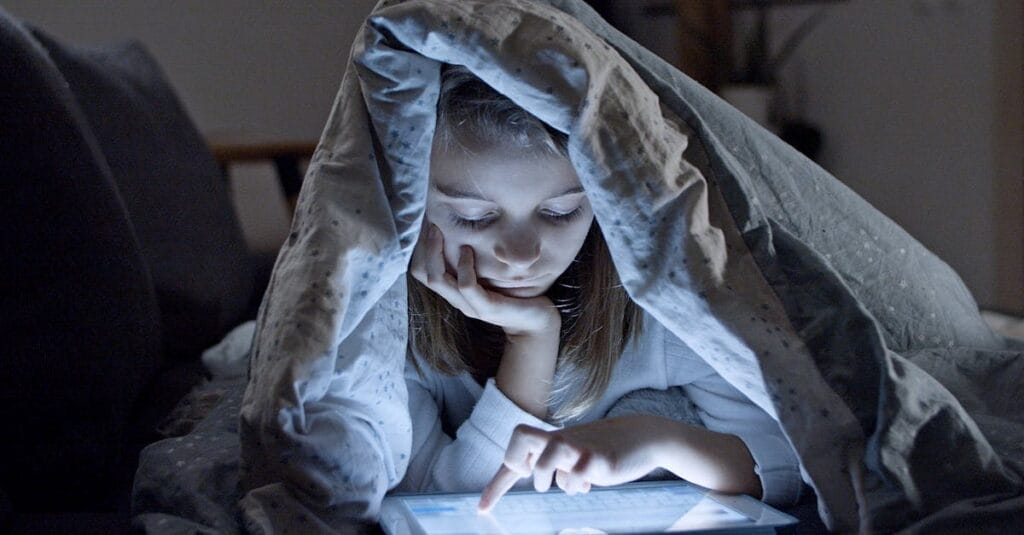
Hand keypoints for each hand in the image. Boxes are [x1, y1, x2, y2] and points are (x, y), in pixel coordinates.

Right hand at [409, 223, 558, 335]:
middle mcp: (458, 300)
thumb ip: (478, 262)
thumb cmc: (515, 294)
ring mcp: (471, 306)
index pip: (422, 274)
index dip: (421, 251)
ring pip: (439, 280)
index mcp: (456, 293)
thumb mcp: (491, 275)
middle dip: (427, 248)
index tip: (430, 227)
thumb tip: (470, 231)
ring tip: (442, 233)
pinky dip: (464, 266)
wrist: (537, 323)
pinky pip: (466, 286)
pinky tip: (468, 251)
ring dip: (438, 253)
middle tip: (432, 225)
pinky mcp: (487, 308)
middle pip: (426, 274)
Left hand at [478, 416, 673, 511]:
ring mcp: (578, 447)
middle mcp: (560, 439)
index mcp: (550, 439)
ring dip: (552, 479)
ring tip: (569, 483)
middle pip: (519, 436)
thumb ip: (551, 461)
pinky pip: (577, 476)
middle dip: (519, 463)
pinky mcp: (598, 458)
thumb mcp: (571, 453)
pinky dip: (578, 486)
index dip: (495, 486)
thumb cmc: (602, 448)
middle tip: (535, 476)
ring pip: (546, 462)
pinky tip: (589, 483)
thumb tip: (533, 472)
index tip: (482, 510)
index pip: (514, 456)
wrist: (641, 437)